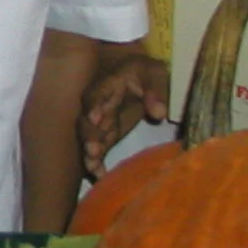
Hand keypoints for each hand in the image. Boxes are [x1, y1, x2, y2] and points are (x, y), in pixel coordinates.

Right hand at [78, 46, 168, 178]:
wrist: (134, 74)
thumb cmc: (143, 70)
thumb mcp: (154, 72)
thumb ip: (156, 89)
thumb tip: (160, 113)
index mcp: (108, 86)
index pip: (96, 94)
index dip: (94, 106)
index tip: (95, 118)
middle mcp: (99, 106)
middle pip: (87, 121)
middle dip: (89, 136)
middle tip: (92, 151)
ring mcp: (101, 123)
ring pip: (90, 138)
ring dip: (90, 153)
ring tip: (93, 168)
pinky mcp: (106, 136)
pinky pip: (98, 150)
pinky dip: (97, 163)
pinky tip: (99, 176)